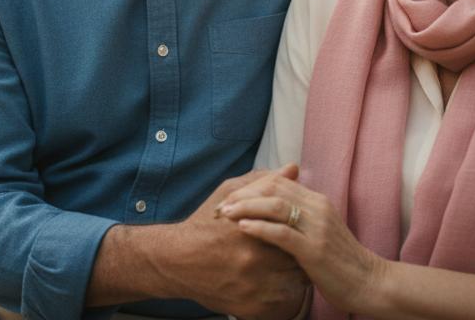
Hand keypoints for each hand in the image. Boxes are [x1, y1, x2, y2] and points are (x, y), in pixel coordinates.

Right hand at [154, 167, 308, 319]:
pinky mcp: (250, 308)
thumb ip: (263, 181)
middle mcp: (253, 259)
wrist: (176, 260)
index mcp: (252, 228)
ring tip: (285, 265)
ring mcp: (252, 286)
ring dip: (294, 275)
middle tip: (295, 249)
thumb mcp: (228, 193)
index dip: (299, 229)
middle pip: (297, 258)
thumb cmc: (204, 224)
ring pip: (294, 283)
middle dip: (299, 253)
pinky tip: (273, 281)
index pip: (295, 230)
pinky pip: (282, 303)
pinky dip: (282, 293)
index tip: (297, 228)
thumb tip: (293, 168)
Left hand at [218, 167, 385, 315]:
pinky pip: (282, 232)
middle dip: (242, 194)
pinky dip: (259, 227)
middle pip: (273, 188)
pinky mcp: (315, 249)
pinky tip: (242, 227)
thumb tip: (272, 211)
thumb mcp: (319, 232)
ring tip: (225, 214)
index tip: (229, 198)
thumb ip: (299, 218)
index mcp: (317, 201)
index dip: (250, 186)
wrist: (370, 283)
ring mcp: (317, 227)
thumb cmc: (340, 262)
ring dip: (246, 207)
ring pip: (275, 205)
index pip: (278, 181)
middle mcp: (318, 208)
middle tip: (220, 206)